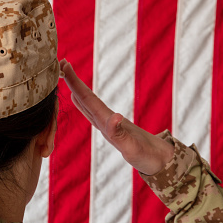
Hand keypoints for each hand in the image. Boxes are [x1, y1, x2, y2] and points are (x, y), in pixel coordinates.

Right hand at [60, 59, 173, 174]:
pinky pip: (90, 112)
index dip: (75, 83)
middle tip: (60, 63)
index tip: (65, 65)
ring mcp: (107, 123)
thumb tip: (114, 116)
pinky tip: (78, 99)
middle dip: (73, 81)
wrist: (161, 159)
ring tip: (65, 77)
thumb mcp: (131, 147)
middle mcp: (105, 118)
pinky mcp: (110, 129)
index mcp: (107, 120)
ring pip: (87, 102)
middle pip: (86, 96)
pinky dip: (82, 103)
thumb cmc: (147, 155)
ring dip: (76, 89)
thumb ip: (120, 133)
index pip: (87, 98)